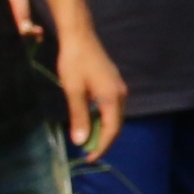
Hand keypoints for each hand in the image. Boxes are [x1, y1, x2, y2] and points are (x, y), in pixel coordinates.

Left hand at [52, 29, 129, 163]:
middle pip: (116, 125)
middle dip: (103, 141)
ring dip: (102, 130)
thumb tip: (80, 141)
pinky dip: (102, 119)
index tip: (89, 158)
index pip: (111, 130)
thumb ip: (78, 116)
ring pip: (114, 117)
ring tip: (87, 140)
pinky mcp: (112, 83)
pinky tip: (89, 121)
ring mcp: (118, 88)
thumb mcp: (73, 90)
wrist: (79, 35)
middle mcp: (120, 94)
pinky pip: (111, 108)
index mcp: (112, 97)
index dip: (101, 146)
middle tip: (88, 153)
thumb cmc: (74, 61)